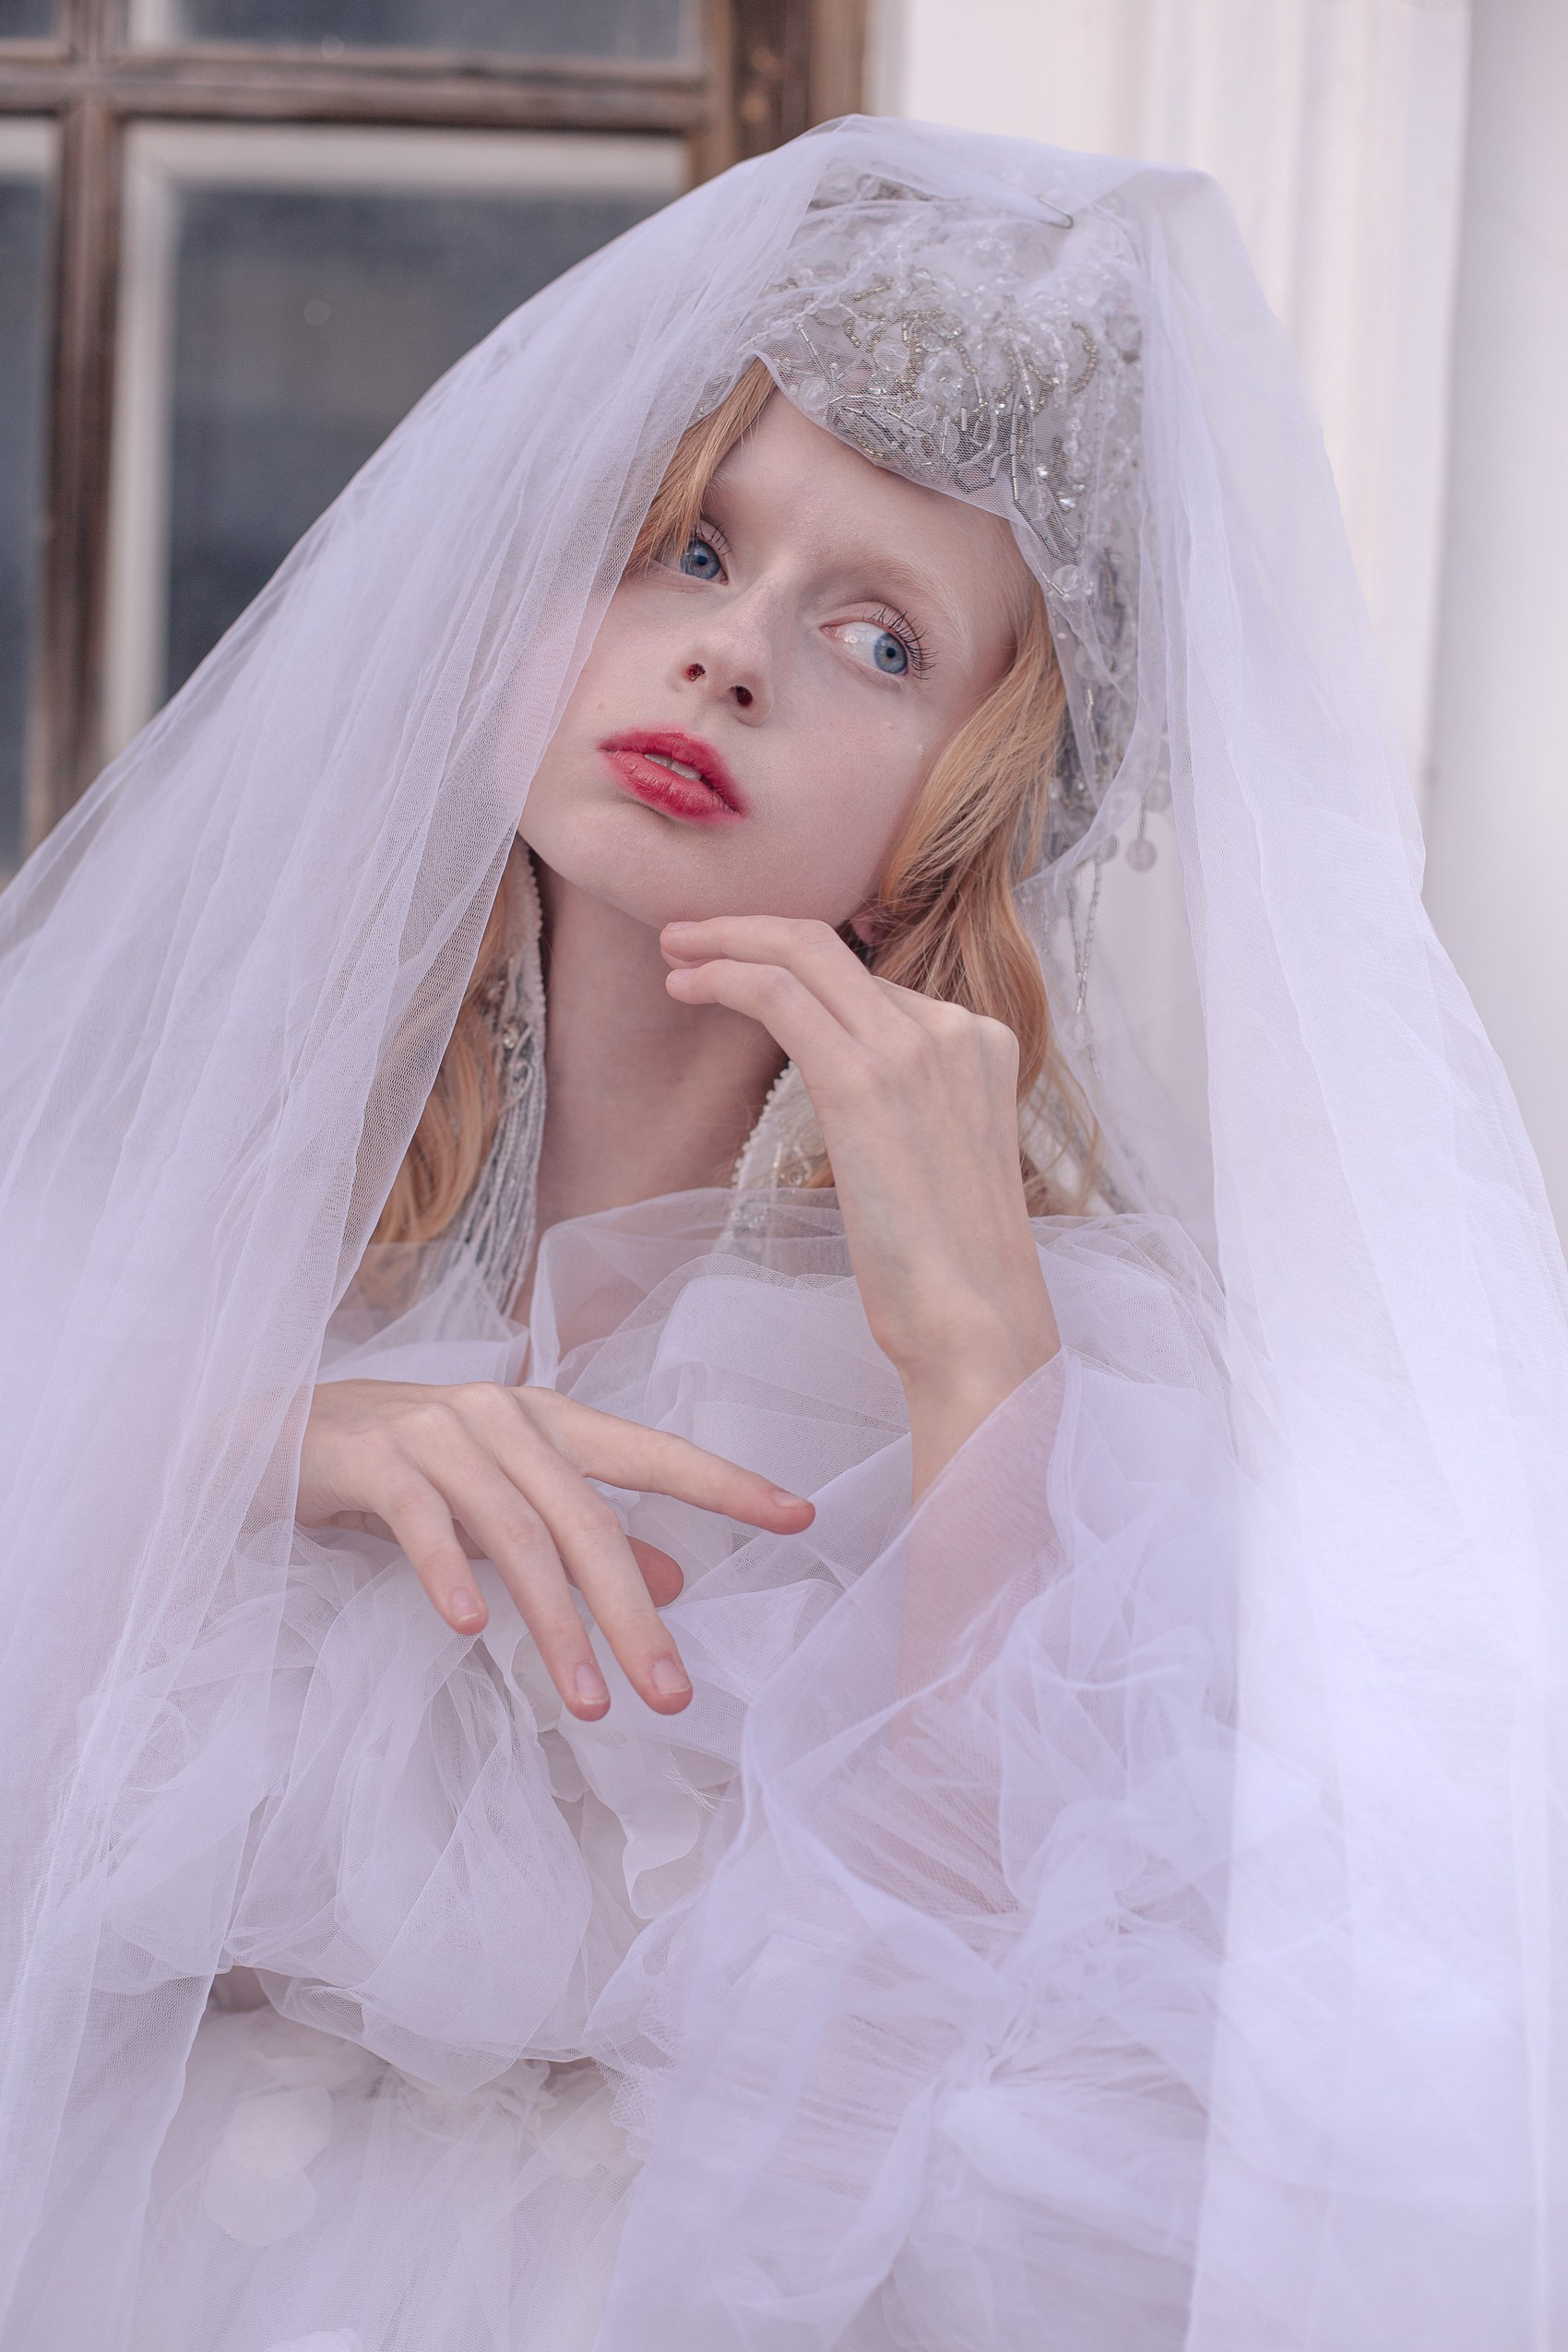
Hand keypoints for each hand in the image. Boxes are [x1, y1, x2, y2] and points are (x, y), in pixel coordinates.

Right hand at [299, 1379, 813, 1718]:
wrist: (270, 1431)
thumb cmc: (401, 1467)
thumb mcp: (500, 1499)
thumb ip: (580, 1537)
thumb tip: (673, 1584)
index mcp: (544, 1420)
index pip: (649, 1451)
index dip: (724, 1483)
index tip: (801, 1516)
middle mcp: (500, 1414)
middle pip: (585, 1515)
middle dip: (632, 1611)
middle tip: (672, 1694)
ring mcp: (434, 1430)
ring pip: (515, 1529)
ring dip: (554, 1622)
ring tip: (587, 1704)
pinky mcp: (370, 1457)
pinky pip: (421, 1520)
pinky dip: (450, 1571)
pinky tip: (474, 1628)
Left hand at [662, 916, 1059, 1494]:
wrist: (975, 1323)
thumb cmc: (949, 1269)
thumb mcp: (939, 1161)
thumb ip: (907, 1107)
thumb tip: (847, 1085)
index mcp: (981, 1043)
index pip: (871, 982)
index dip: (795, 964)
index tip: (741, 969)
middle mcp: (954, 1030)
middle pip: (833, 945)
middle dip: (749, 928)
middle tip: (686, 937)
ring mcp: (914, 1049)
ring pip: (800, 954)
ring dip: (725, 943)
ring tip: (674, 956)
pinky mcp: (863, 1082)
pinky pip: (779, 996)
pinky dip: (725, 977)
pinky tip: (686, 989)